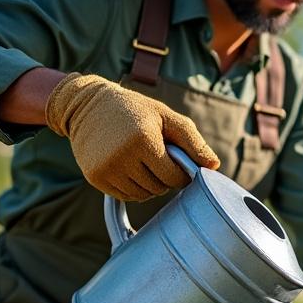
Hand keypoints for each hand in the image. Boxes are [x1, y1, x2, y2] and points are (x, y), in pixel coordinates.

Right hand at [44, 72, 219, 200]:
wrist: (87, 106)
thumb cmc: (135, 110)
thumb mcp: (166, 117)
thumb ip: (193, 141)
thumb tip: (214, 166)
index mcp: (143, 139)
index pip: (174, 177)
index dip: (181, 172)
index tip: (177, 160)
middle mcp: (122, 157)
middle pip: (159, 188)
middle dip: (164, 176)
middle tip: (157, 156)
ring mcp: (106, 169)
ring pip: (143, 195)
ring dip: (149, 184)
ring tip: (143, 161)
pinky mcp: (95, 178)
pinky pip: (125, 196)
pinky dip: (133, 188)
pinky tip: (130, 167)